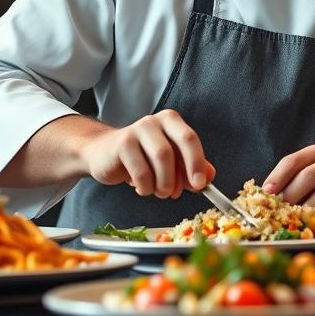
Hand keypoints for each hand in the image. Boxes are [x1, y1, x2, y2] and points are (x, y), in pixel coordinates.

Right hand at [79, 111, 214, 198]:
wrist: (104, 154)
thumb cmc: (142, 158)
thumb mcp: (170, 162)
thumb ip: (191, 167)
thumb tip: (210, 176)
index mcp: (171, 121)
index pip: (189, 139)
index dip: (197, 163)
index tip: (200, 184)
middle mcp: (153, 121)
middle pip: (173, 150)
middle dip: (178, 177)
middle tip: (176, 194)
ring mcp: (135, 130)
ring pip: (158, 160)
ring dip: (162, 184)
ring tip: (159, 192)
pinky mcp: (121, 144)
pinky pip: (140, 171)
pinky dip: (145, 187)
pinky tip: (143, 188)